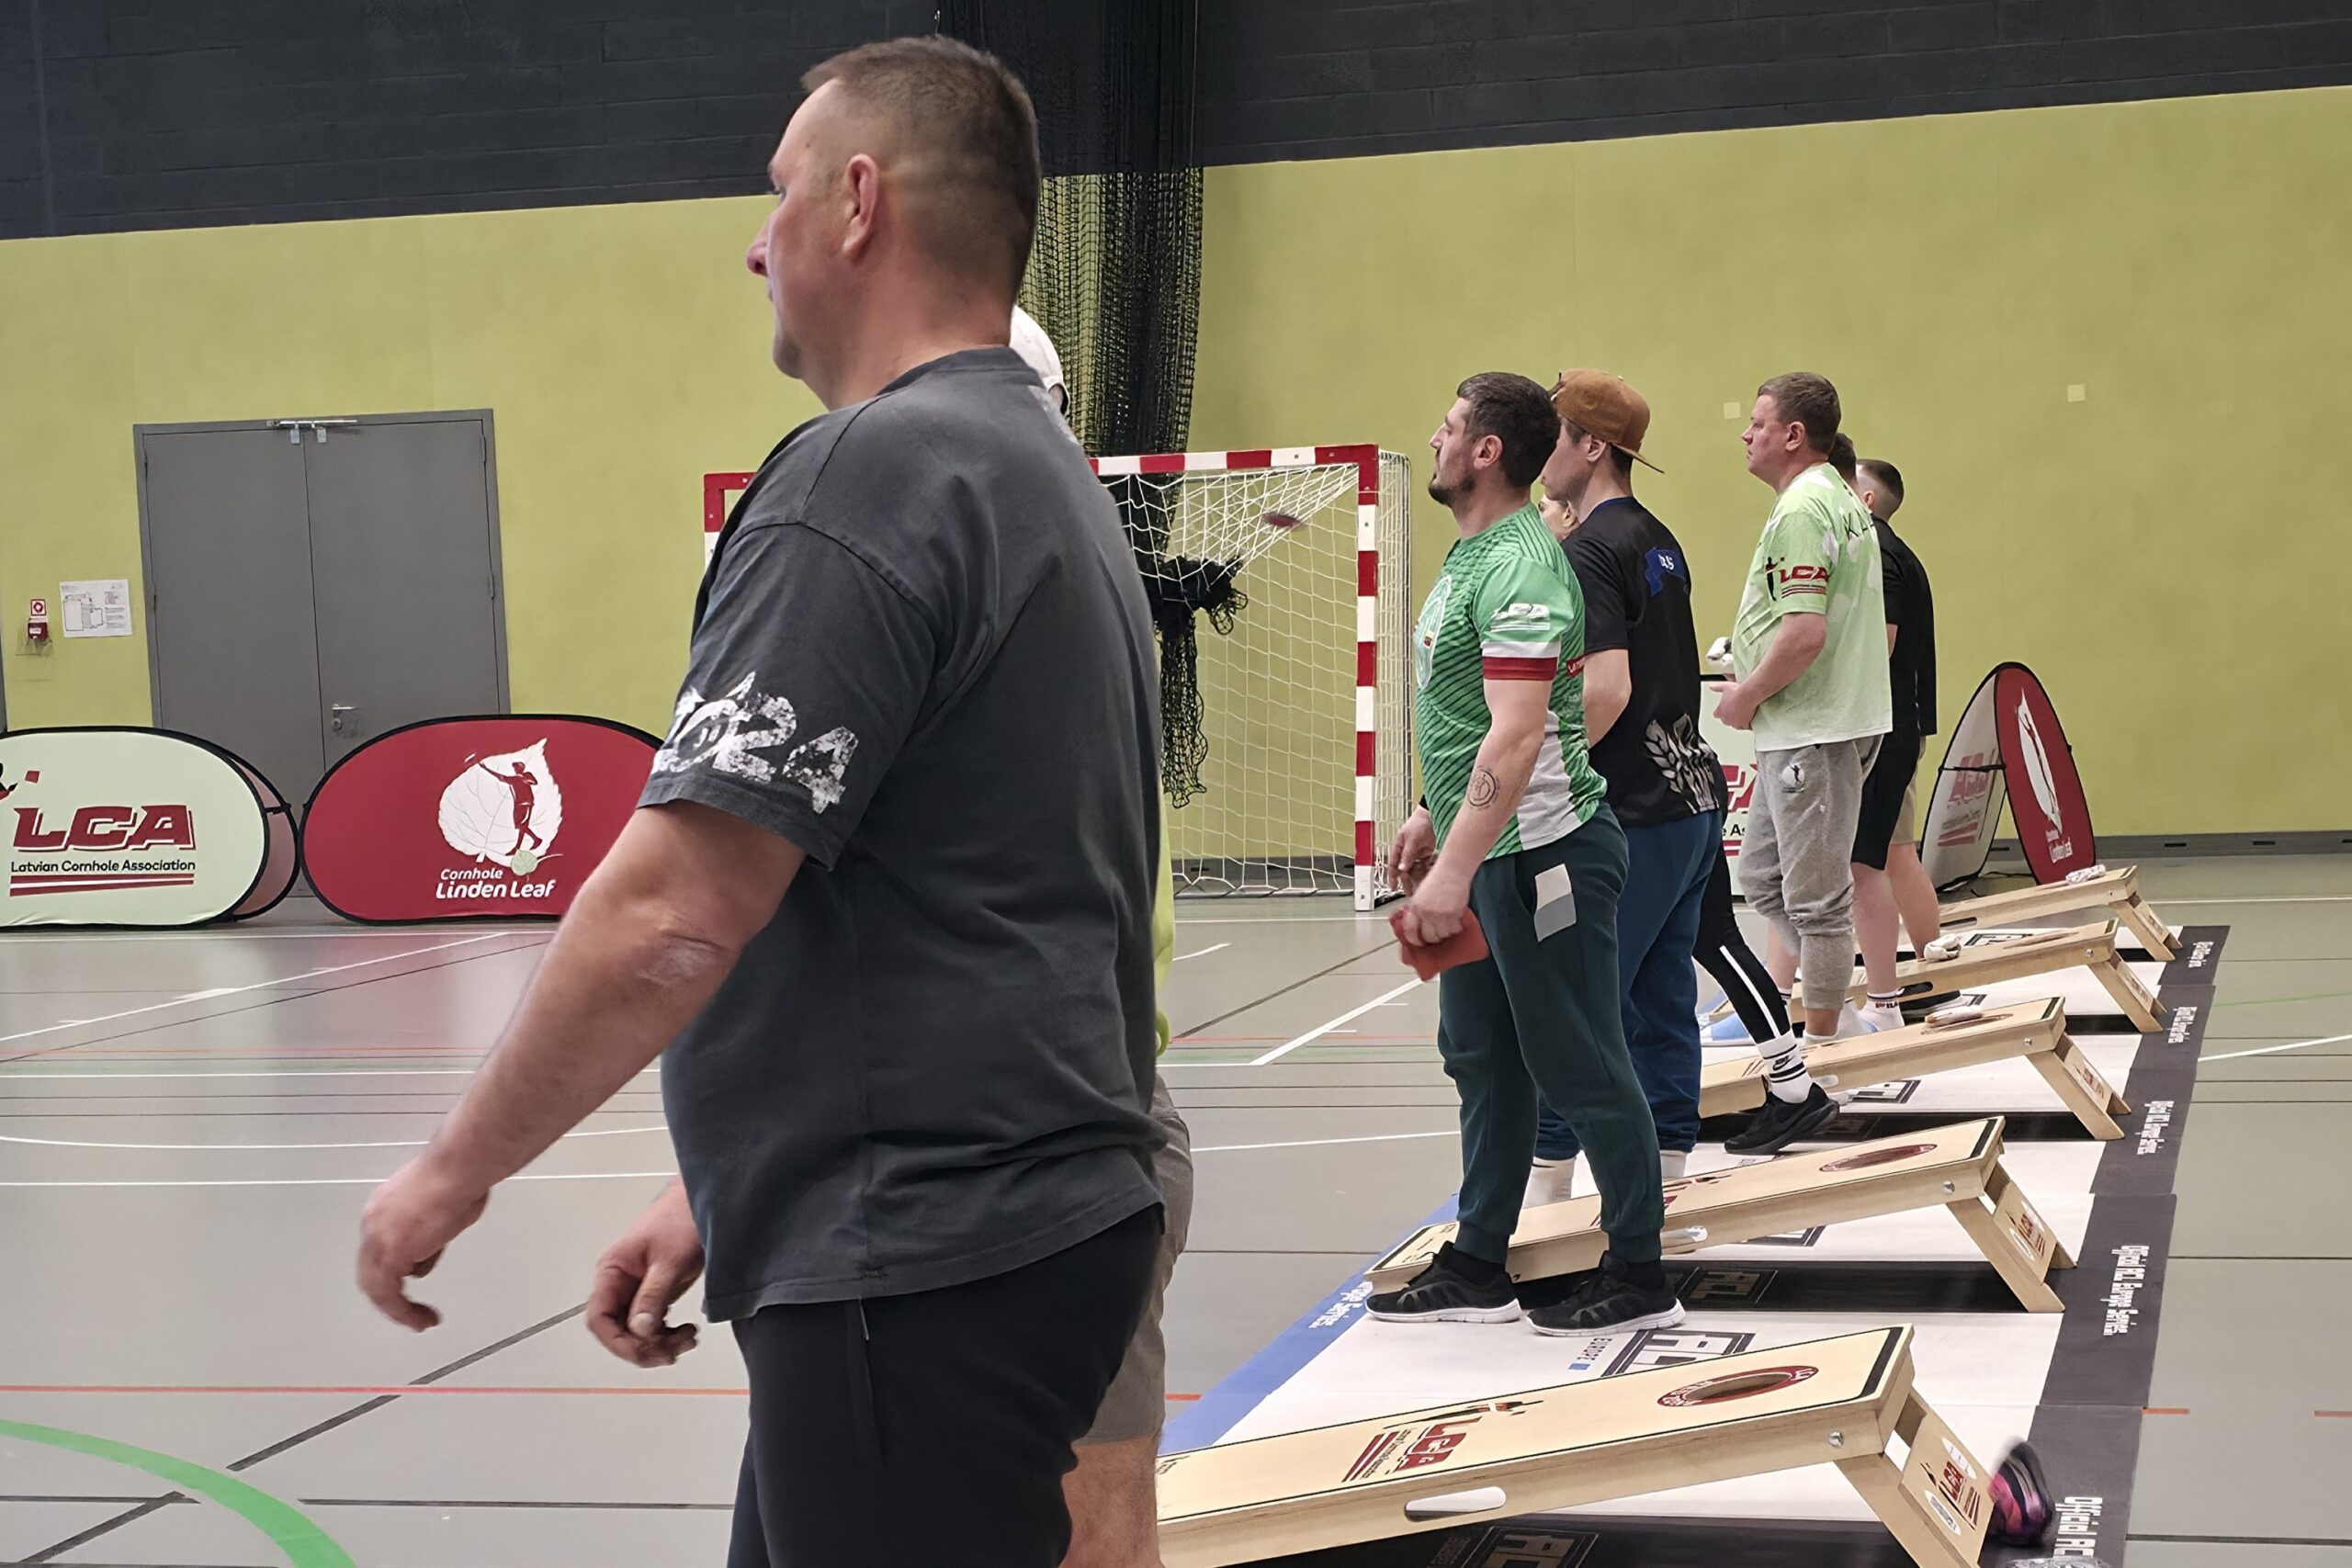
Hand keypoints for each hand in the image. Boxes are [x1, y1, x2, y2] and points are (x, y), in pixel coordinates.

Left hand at [357, 1152, 490, 1331]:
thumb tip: (430, 1251)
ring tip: (418, 1320)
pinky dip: (403, 1312)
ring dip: (397, 1307)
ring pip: (375, 1286)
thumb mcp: (444, 1210)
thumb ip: (431, 1235)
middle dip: (389, 1293)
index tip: (411, 1278)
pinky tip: (419, 1319)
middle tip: (407, 1310)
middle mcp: (374, 1223)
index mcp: (383, 1209)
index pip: (380, 1247)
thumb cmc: (459, 1177)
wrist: (458, 1170)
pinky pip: (389, 1295)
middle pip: (371, 1270)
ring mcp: (379, 1239)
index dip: (394, 1269)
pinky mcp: (391, 1255)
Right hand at [586, 1180, 705, 1367]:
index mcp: (613, 1270)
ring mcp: (637, 1288)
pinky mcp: (654, 1291)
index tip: (645, 1350)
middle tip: (673, 1351)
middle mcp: (620, 1282)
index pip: (600, 1318)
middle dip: (644, 1346)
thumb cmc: (682, 1217)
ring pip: (636, 1331)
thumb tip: (639, 1329)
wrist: (704, 1200)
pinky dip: (667, 1334)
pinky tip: (684, 1332)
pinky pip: (652, 1323)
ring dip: (659, 1343)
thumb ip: (653, 1295)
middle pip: (617, 1330)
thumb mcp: (670, 1259)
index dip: (618, 1341)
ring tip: (687, 1339)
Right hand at [1387, 807, 1436, 894]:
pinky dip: (1426, 872)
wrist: (1434, 815)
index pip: (1393, 864)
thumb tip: (1402, 869)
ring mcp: (1417, 852)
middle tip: (1408, 892)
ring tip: (1420, 888)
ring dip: (1417, 878)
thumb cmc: (1419, 823)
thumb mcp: (1411, 840)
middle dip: (1406, 881)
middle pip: (1404, 870)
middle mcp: (1407, 851)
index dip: (1392, 877)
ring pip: (1415, 869)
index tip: (1393, 887)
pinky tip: (1428, 878)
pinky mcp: (1427, 852)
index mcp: (1399, 847)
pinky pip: (1425, 865)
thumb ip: (1407, 855)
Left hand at [1397, 863, 1470, 946]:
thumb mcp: (1421, 893)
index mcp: (1416, 906)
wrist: (1452, 870)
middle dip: (1432, 938)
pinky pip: (1455, 929)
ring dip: (1444, 933)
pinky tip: (1454, 921)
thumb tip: (1419, 923)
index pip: (1410, 931)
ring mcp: (1441, 914)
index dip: (1414, 940)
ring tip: (1446, 926)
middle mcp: (1427, 912)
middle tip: (1435, 935)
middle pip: (1429, 937)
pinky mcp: (1455, 913)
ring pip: (1443, 935)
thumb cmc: (1438, 878)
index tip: (1418, 942)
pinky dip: (1455, 928)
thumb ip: (1418, 908)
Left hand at [1713, 680, 1755, 730]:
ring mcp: (1735, 722)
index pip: (1717, 715)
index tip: (1725, 709)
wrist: (1748, 695)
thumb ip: (1718, 688)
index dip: (1721, 712)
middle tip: (1736, 710)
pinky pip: (1745, 727)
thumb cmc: (1737, 692)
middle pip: (1726, 721)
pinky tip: (1750, 719)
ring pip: (1735, 725)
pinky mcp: (1744, 725)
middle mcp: (1727, 719)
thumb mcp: (1725, 687)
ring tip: (1743, 714)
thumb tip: (1712, 687)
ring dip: (1738, 721)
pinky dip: (1747, 724)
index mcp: (1720, 711)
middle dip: (1730, 717)